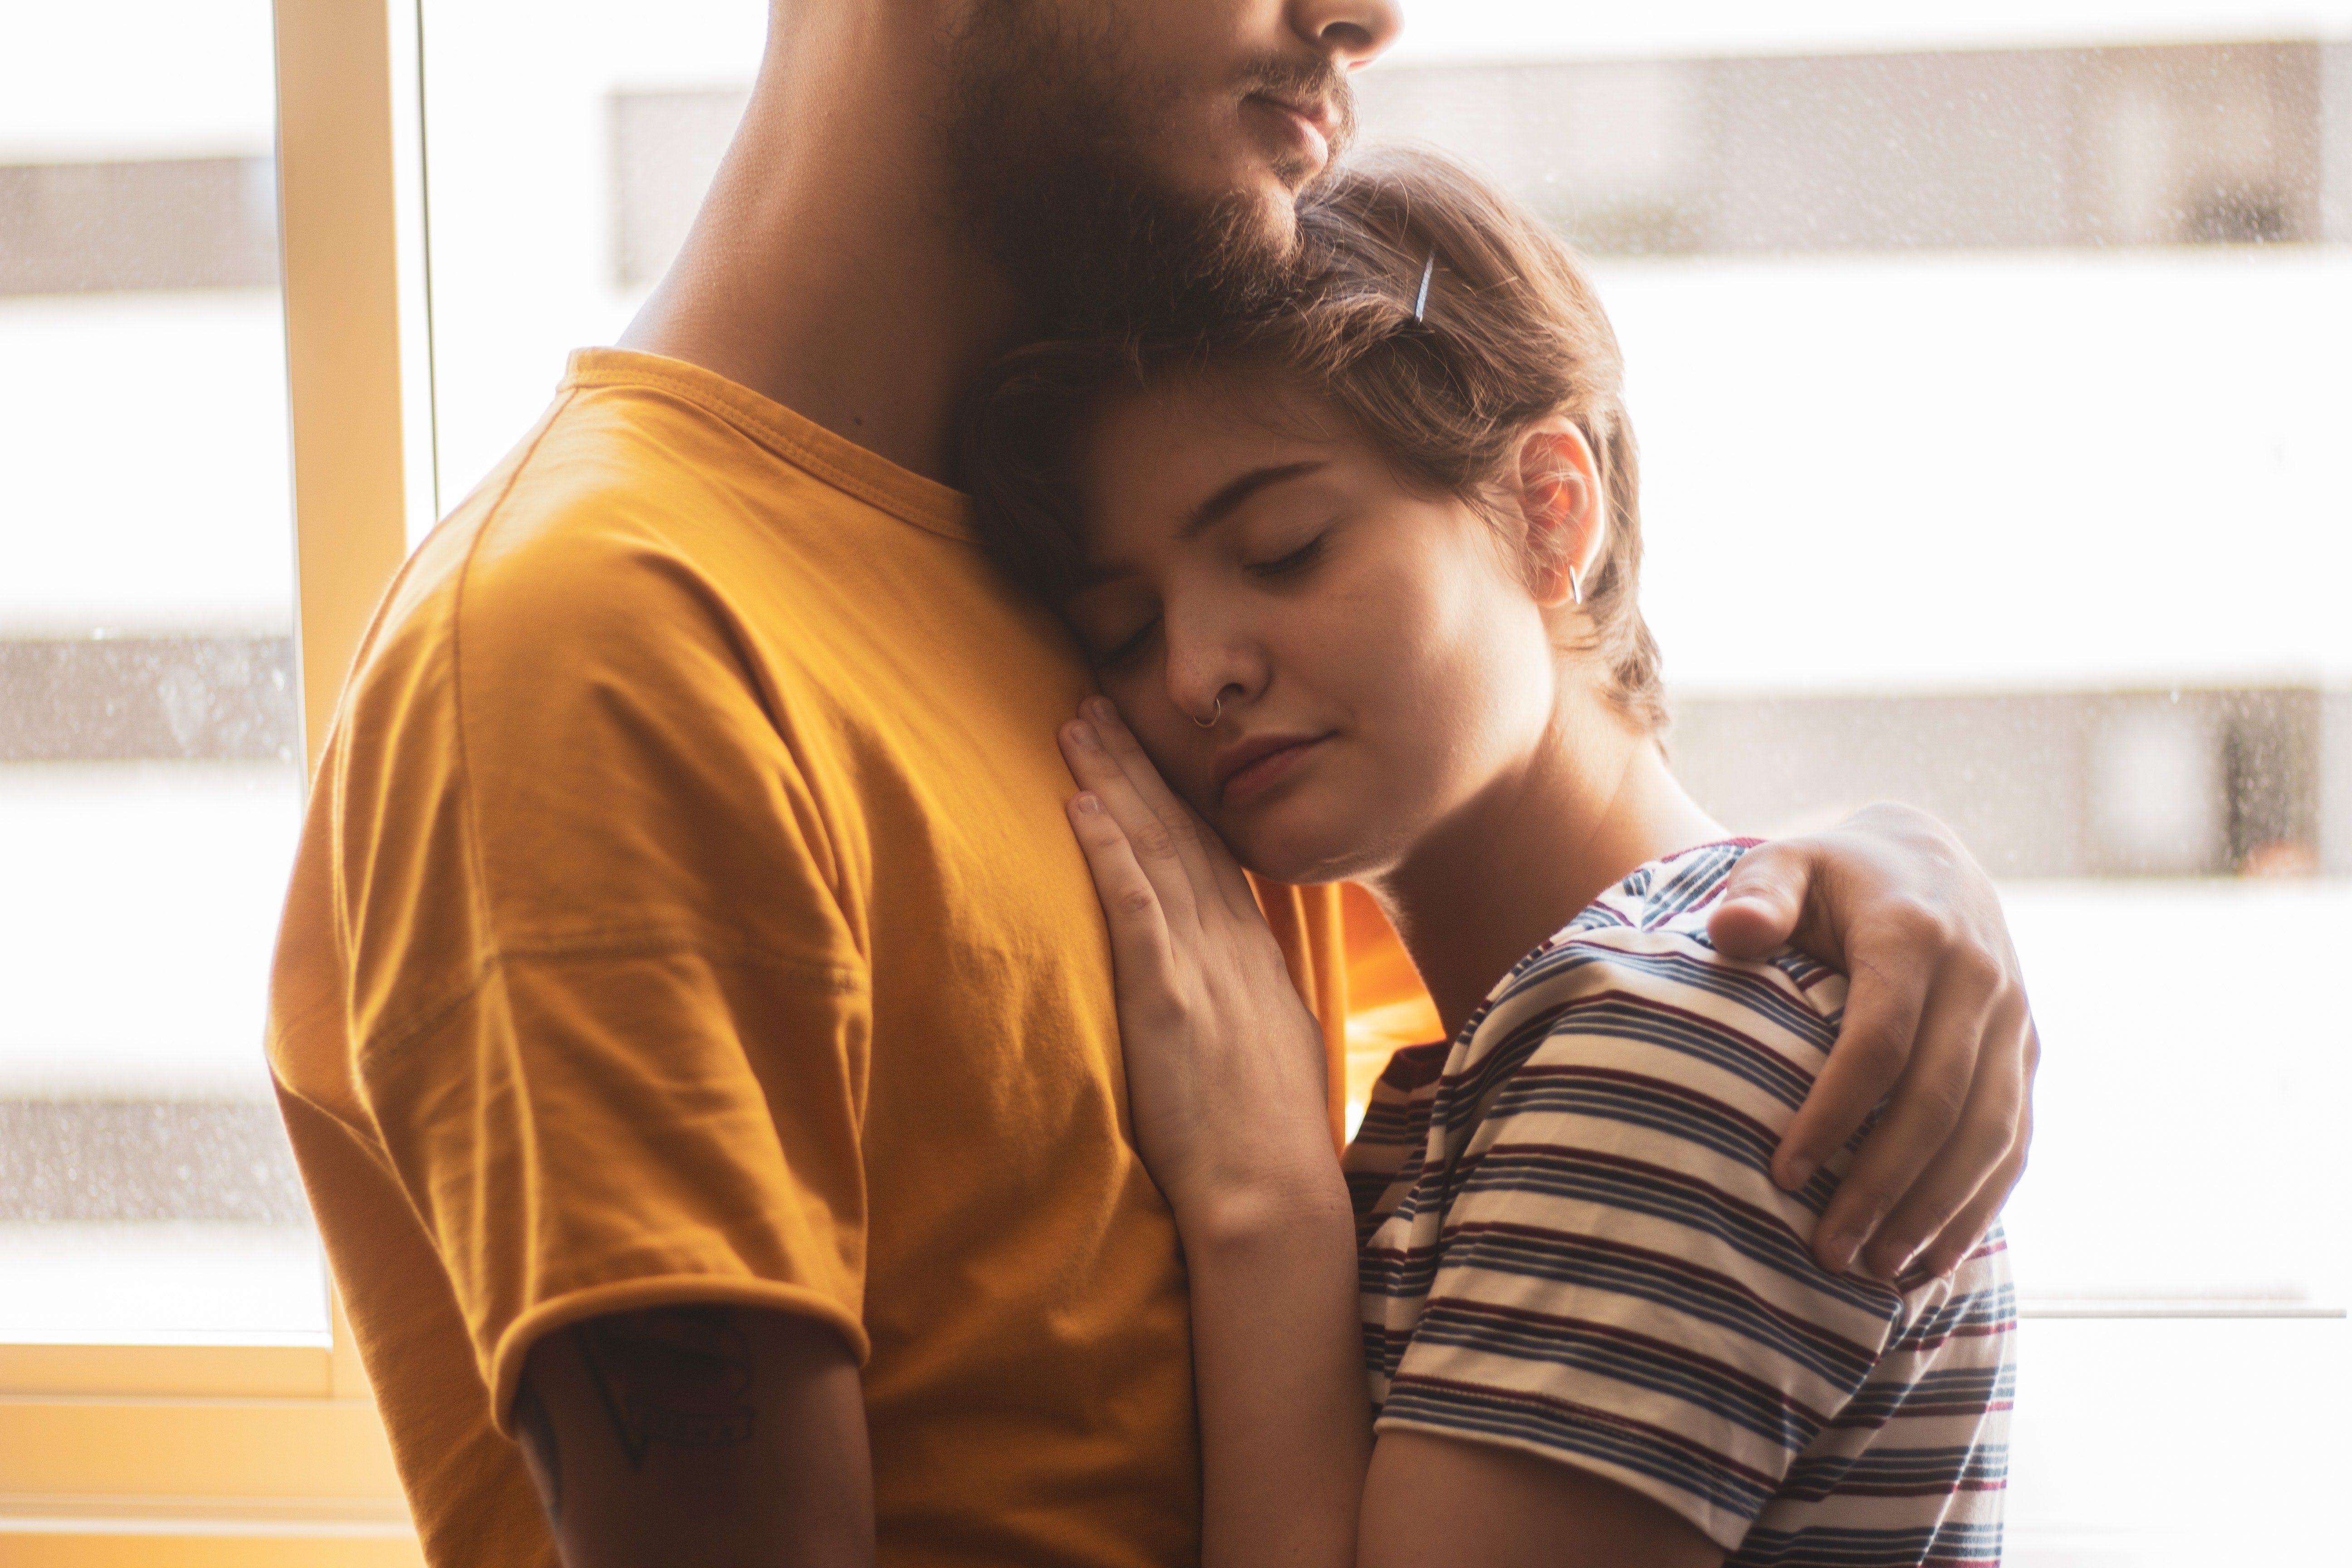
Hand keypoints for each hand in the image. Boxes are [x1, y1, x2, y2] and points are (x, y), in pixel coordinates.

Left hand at [1057, 697, 1339, 1229]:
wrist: (1272, 1200)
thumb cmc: (1265, 1146)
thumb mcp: (1270, 1054)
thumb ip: (1246, 1006)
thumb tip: (1231, 989)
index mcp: (1255, 959)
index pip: (1211, 854)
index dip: (1174, 795)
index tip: (1142, 748)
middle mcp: (1233, 948)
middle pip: (1181, 832)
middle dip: (1138, 764)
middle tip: (1095, 703)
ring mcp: (1204, 970)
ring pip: (1157, 852)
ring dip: (1115, 785)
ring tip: (1076, 727)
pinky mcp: (1171, 1001)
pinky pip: (1137, 910)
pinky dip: (1112, 853)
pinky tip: (1083, 807)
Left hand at [1708, 803, 2036, 1282]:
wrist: (1924, 863)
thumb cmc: (1830, 878)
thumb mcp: (1784, 864)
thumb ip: (1755, 893)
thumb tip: (1732, 931)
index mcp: (1915, 935)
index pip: (1879, 1042)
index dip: (1835, 1114)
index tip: (1784, 1174)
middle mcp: (1980, 981)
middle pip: (1938, 1103)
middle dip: (1884, 1186)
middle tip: (1827, 1252)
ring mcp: (2014, 1023)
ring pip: (1988, 1135)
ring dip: (1936, 1212)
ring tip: (1874, 1270)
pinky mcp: (2027, 1058)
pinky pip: (2014, 1144)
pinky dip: (1978, 1206)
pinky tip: (1932, 1258)